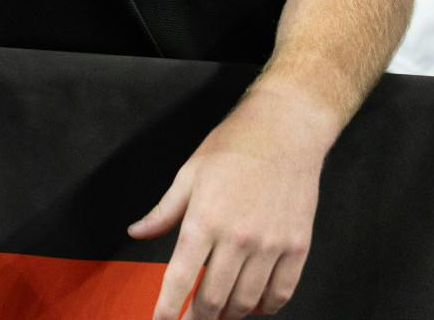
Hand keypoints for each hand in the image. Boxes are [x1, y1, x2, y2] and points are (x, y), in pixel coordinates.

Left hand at [128, 93, 331, 317]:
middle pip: (213, 299)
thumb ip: (163, 212)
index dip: (167, 308)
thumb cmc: (232, 149)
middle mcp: (237, 238)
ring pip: (246, 302)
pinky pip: (281, 293)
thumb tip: (136, 231)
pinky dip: (265, 308)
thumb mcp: (188, 175)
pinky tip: (253, 307)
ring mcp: (271, 245)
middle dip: (196, 319)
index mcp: (204, 220)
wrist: (284, 133)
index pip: (180, 278)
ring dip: (229, 316)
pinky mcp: (297, 247)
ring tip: (217, 316)